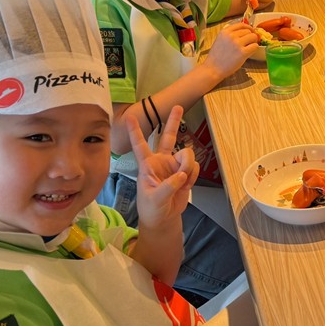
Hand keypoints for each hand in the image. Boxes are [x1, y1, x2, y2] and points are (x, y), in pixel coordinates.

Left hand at [129, 105, 199, 228]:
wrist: (164, 218)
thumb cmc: (151, 209)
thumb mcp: (154, 199)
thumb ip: (167, 187)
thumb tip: (181, 175)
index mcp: (147, 165)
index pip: (140, 146)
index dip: (135, 132)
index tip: (129, 117)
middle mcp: (161, 161)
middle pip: (167, 137)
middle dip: (173, 122)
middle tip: (178, 107)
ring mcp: (174, 166)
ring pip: (187, 155)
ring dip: (188, 168)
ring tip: (183, 182)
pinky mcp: (186, 172)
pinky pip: (195, 167)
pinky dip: (193, 176)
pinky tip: (186, 185)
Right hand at [205, 22, 259, 76]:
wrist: (213, 69)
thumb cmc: (216, 56)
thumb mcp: (220, 40)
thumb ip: (230, 34)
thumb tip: (244, 31)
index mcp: (225, 31)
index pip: (241, 24)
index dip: (248, 28)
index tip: (250, 32)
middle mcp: (231, 35)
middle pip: (248, 31)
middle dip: (251, 36)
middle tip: (250, 42)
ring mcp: (237, 43)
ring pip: (253, 37)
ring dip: (253, 42)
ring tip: (249, 47)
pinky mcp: (243, 52)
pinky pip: (255, 46)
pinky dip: (254, 48)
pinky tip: (250, 52)